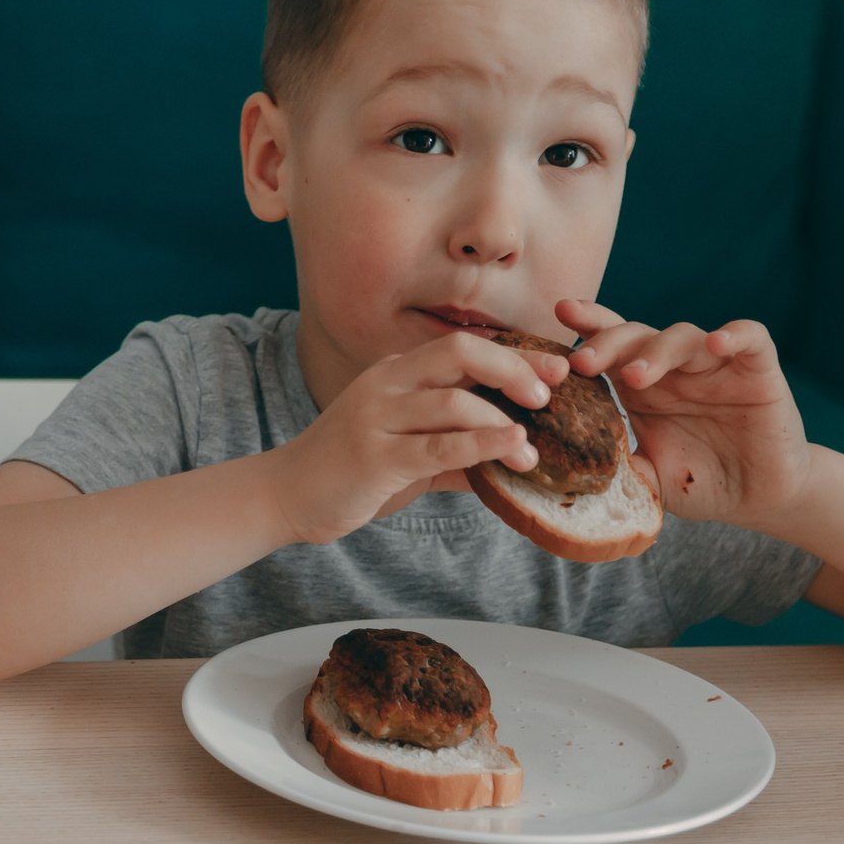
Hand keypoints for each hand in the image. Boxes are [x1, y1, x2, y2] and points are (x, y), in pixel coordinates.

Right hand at [269, 330, 565, 543]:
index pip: (463, 348)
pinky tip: (511, 449)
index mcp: (394, 373)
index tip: (557, 369)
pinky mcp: (373, 456)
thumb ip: (456, 449)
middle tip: (548, 396)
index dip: (516, 354)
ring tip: (531, 450)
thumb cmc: (349, 472)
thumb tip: (513, 457)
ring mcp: (376, 417)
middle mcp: (385, 384)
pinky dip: (481, 445)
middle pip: (460, 352)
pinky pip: (438, 446)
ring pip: (453, 401)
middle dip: (513, 368)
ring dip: (503, 422)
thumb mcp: (407, 452)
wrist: (286, 495)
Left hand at [555, 300, 810, 525]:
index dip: (587, 328)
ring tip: (634, 375)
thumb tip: (565, 472)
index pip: (609, 346)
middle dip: (606, 342)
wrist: (759, 500)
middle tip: (581, 362)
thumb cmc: (698, 483)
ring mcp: (716, 366)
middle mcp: (674, 369)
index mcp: (640, 387)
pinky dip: (734, 334)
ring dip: (656, 350)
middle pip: (636, 335)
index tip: (558, 316)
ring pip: (683, 335)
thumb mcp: (647, 479)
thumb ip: (614, 468)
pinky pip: (751, 338)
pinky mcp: (759, 372)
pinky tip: (716, 343)